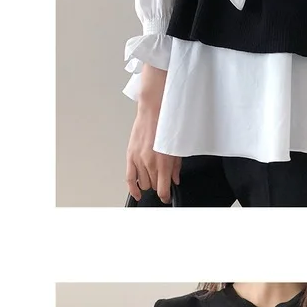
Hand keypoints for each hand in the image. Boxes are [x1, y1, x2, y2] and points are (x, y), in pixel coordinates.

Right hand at [126, 84, 180, 205]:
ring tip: (153, 175)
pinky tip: (137, 192)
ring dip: (149, 183)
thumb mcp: (176, 147)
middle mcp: (149, 163)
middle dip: (159, 185)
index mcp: (162, 162)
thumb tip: (174, 179)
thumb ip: (176, 167)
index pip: (163, 189)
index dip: (166, 196)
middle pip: (153, 187)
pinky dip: (133, 188)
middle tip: (163, 179)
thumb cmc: (166, 124)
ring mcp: (138, 160)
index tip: (167, 197)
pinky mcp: (130, 155)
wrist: (154, 110)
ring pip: (143, 184)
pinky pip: (129, 178)